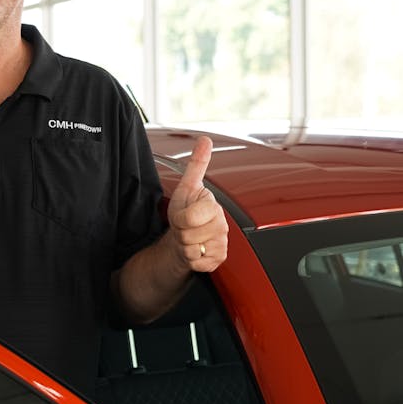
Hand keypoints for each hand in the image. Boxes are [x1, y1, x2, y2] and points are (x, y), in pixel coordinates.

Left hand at [166, 135, 227, 271]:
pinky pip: (199, 262)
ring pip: (193, 250)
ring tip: (190, 238)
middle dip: (182, 232)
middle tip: (186, 227)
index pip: (190, 217)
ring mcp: (222, 243)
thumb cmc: (186, 213)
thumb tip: (205, 140)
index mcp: (214, 206)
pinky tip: (196, 250)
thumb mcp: (186, 188)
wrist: (186, 238)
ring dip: (186, 246)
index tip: (184, 213)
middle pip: (189, 235)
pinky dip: (192, 259)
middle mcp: (222, 224)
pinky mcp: (220, 258)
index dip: (180, 218)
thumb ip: (196, 165)